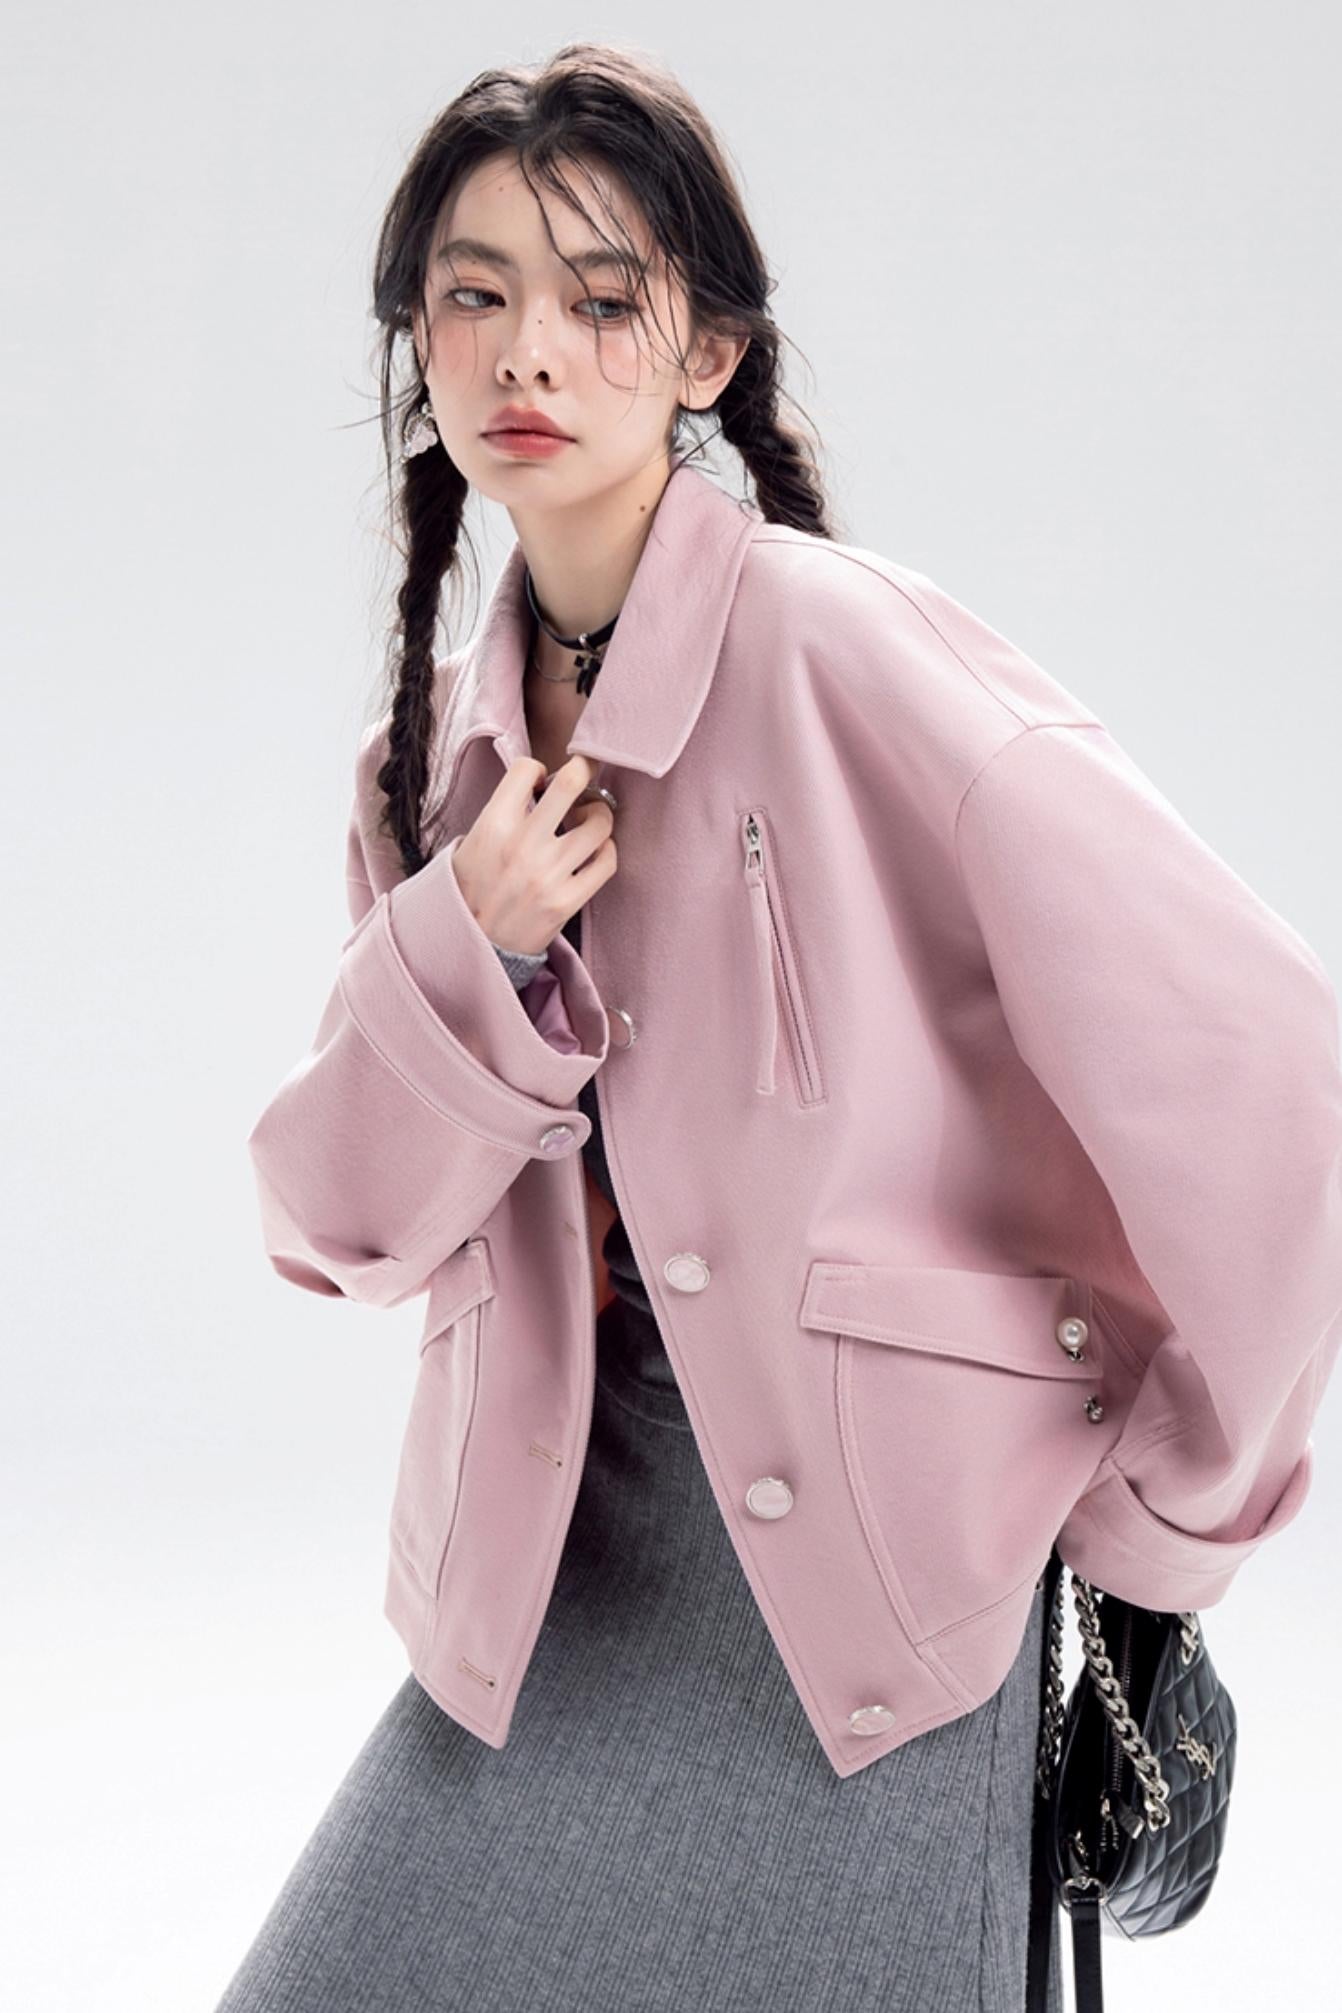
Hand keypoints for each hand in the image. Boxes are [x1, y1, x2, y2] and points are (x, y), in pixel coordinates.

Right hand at [450, 754, 617, 957]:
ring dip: (598, 815)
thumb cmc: (470, 891)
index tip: (541, 781)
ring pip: (599, 823)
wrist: (472, 947)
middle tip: (584, 777)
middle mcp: (523, 844)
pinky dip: (606, 850)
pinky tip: (593, 851)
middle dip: (584, 769)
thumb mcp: (470, 842)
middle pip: (572, 781)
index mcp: (493, 825)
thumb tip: (541, 784)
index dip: (539, 769)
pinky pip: (606, 861)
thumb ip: (502, 811)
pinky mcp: (567, 901)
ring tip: (586, 822)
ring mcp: (548, 874)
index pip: (527, 768)